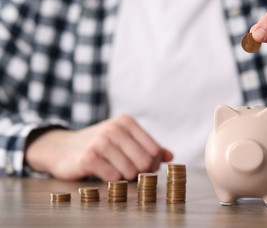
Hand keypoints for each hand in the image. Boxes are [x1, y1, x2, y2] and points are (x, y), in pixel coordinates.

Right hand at [25, 115, 172, 180]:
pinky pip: (113, 177)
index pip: (155, 150)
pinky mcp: (89, 157)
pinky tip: (102, 172)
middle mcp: (115, 128)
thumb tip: (170, 156)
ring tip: (114, 170)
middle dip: (140, 172)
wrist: (62, 148)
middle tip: (129, 172)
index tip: (143, 167)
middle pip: (145, 162)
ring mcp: (101, 142)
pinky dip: (110, 180)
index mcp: (127, 122)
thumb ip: (148, 148)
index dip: (152, 164)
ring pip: (131, 171)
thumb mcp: (124, 141)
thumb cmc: (99, 145)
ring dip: (124, 177)